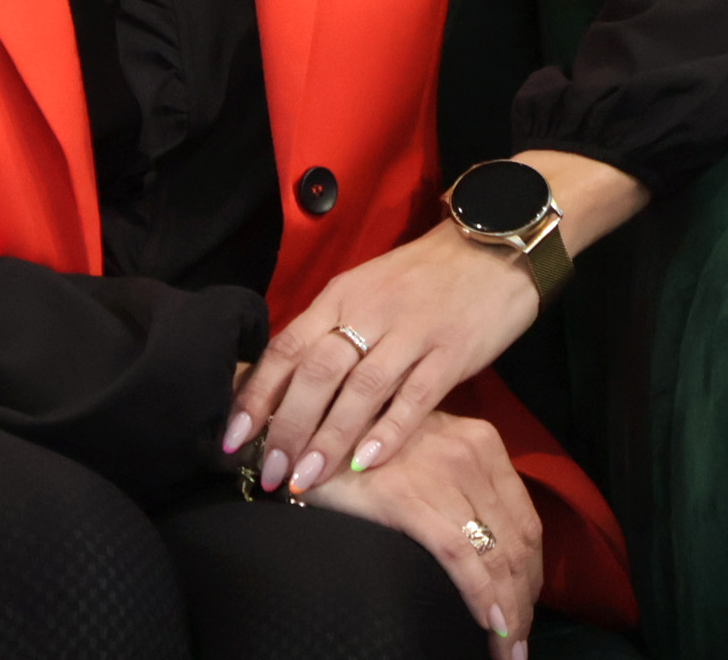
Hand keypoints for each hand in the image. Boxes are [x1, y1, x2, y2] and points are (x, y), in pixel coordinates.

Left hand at [231, 220, 533, 496]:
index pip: (286, 347)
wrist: (493, 247)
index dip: (257, 396)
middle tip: (271, 472)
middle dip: (288, 428)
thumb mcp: (366, 289)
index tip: (234, 441)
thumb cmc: (421, 276)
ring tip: (307, 481)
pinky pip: (416, 396)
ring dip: (329, 439)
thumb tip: (282, 389)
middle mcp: (371, 311)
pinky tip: (366, 464)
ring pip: (361, 389)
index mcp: (341, 295)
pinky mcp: (453, 351)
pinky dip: (389, 432)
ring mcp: (413, 331)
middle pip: (316, 372)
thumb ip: (329, 331)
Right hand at [301, 408, 541, 654]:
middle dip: (522, 602)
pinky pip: (459, 554)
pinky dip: (481, 595)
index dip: (531, 576)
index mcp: (482, 443)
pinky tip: (490, 625)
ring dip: (508, 611)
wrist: (310, 441)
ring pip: (495, 554)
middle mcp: (470, 451)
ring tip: (505, 650)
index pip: (525, 522)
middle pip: (517, 543)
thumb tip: (494, 557)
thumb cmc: (368, 458)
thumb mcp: (431, 460)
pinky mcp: (407, 495)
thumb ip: (464, 493)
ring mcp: (441, 472)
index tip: (525, 613)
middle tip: (516, 645)